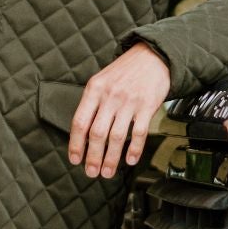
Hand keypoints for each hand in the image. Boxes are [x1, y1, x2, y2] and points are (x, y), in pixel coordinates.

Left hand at [68, 43, 171, 177]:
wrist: (153, 56)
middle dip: (93, 157)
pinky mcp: (147, 105)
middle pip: (97, 133)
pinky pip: (139, 132)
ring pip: (117, 137)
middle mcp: (110, 96)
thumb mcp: (101, 80)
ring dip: (111, 158)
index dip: (75, 144)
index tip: (75, 159)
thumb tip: (82, 133)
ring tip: (107, 172)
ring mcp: (129, 101)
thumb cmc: (125, 71)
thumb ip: (92, 103)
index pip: (80, 122)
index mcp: (94, 90)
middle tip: (91, 172)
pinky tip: (130, 160)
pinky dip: (134, 149)